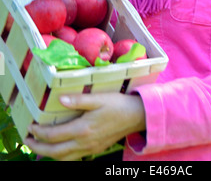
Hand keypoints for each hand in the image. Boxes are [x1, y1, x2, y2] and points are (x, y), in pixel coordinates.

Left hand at [25, 92, 145, 160]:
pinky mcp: (95, 149)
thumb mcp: (98, 98)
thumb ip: (78, 100)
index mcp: (83, 129)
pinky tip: (60, 147)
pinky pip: (74, 157)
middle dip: (38, 147)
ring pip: (64, 158)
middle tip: (27, 141)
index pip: (54, 135)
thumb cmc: (118, 104)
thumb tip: (60, 100)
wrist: (137, 116)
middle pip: (55, 152)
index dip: (39, 133)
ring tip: (39, 146)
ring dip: (48, 154)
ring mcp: (90, 148)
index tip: (31, 126)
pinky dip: (62, 156)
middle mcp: (84, 143)